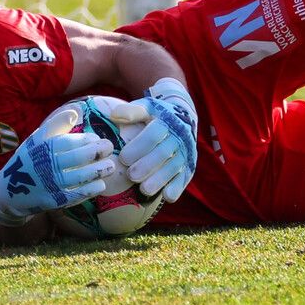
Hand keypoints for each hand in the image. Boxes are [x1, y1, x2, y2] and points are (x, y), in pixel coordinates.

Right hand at [0, 106, 115, 226]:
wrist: (11, 192)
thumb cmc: (29, 160)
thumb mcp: (36, 139)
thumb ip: (55, 125)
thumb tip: (75, 111)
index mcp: (41, 149)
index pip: (68, 142)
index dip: (85, 140)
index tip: (95, 138)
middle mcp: (46, 166)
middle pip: (76, 158)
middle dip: (96, 152)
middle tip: (108, 147)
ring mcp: (51, 185)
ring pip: (80, 177)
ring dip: (98, 171)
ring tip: (110, 166)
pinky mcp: (55, 201)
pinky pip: (76, 195)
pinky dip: (90, 189)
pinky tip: (101, 184)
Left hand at [110, 78, 197, 202]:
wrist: (184, 116)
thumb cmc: (156, 115)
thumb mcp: (146, 108)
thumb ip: (131, 112)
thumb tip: (114, 115)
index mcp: (166, 120)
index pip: (153, 134)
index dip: (139, 146)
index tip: (123, 158)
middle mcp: (179, 136)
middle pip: (163, 153)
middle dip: (147, 165)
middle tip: (131, 176)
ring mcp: (186, 152)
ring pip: (174, 167)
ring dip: (160, 179)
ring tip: (144, 190)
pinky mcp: (190, 164)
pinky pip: (185, 177)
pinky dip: (177, 187)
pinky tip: (167, 197)